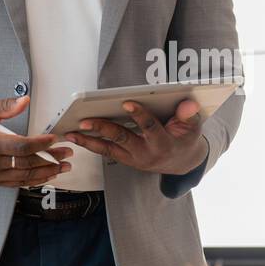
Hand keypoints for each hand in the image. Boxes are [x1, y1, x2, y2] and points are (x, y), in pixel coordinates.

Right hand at [0, 95, 71, 187]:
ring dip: (47, 172)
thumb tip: (25, 101)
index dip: (40, 144)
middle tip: (67, 153)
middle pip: (26, 163)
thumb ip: (5, 106)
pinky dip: (35, 179)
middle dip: (50, 158)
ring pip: (25, 176)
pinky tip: (48, 174)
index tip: (54, 139)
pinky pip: (18, 183)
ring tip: (64, 166)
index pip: (21, 146)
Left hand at [64, 98, 206, 174]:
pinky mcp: (126, 160)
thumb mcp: (193, 127)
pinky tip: (76, 136)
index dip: (139, 115)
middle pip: (122, 139)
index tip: (126, 102)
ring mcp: (134, 160)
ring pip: (108, 149)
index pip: (149, 128)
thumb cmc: (186, 139)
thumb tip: (188, 103)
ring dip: (88, 141)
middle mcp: (146, 155)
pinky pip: (106, 152)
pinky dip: (90, 144)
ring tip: (70, 132)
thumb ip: (190, 115)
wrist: (182, 163)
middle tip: (85, 120)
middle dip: (103, 129)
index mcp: (163, 144)